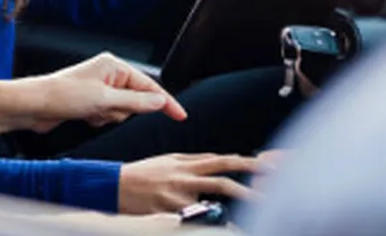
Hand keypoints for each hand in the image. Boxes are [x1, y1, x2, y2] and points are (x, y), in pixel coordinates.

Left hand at [21, 52, 185, 133]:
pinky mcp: (91, 102)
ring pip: (122, 111)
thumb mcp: (104, 100)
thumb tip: (159, 102)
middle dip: (124, 111)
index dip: (166, 102)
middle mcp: (107, 74)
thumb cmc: (63, 95)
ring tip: (91, 112)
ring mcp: (99, 88)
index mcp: (113, 65)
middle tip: (105, 110)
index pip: (149, 85)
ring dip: (110, 117)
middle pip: (136, 100)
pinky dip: (101, 120)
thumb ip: (136, 102)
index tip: (181, 116)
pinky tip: (85, 116)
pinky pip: (109, 116)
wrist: (34, 105)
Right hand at [118, 153, 264, 214]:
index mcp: (186, 164)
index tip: (268, 166)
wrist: (114, 185)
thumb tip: (218, 159)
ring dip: (232, 208)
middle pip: (223, 181)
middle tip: (271, 197)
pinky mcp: (169, 212)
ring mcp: (177, 196)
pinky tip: (215, 226)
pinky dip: (205, 222)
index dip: (248, 163)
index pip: (223, 160)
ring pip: (212, 201)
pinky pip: (193, 218)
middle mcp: (184, 177)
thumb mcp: (169, 160)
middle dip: (249, 190)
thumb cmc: (142, 174)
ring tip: (250, 216)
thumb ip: (194, 160)